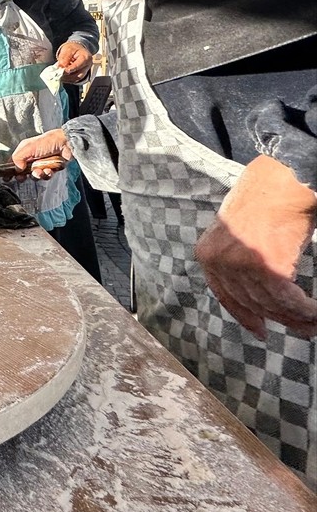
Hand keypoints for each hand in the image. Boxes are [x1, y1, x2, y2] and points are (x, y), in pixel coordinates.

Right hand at [12, 129, 73, 179]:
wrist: (66, 143)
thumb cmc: (47, 142)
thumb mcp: (28, 148)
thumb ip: (18, 158)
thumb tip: (16, 169)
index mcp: (25, 151)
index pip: (14, 163)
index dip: (12, 170)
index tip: (10, 177)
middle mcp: (32, 158)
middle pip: (24, 172)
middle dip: (25, 176)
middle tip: (25, 176)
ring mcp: (42, 164)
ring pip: (36, 176)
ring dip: (38, 175)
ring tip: (40, 171)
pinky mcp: (51, 168)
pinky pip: (46, 176)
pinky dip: (47, 174)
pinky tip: (49, 169)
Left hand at [56, 42, 92, 83]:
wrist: (76, 49)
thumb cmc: (73, 49)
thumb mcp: (68, 50)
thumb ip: (64, 58)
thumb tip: (61, 66)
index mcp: (85, 57)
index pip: (78, 65)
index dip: (70, 69)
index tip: (63, 71)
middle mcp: (87, 65)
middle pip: (79, 74)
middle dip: (67, 76)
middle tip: (58, 75)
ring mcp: (85, 71)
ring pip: (77, 78)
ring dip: (67, 79)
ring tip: (59, 76)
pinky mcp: (81, 74)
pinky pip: (75, 79)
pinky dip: (68, 79)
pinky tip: (62, 77)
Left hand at [194, 155, 316, 339]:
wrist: (281, 181)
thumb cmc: (263, 203)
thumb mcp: (234, 233)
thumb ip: (235, 260)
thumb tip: (254, 293)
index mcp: (206, 254)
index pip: (226, 295)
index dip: (245, 316)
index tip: (260, 330)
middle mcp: (219, 262)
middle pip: (252, 302)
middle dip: (280, 319)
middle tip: (303, 329)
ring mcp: (241, 265)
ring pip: (272, 304)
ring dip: (297, 318)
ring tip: (313, 324)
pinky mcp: (267, 267)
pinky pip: (289, 299)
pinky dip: (306, 309)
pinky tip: (316, 313)